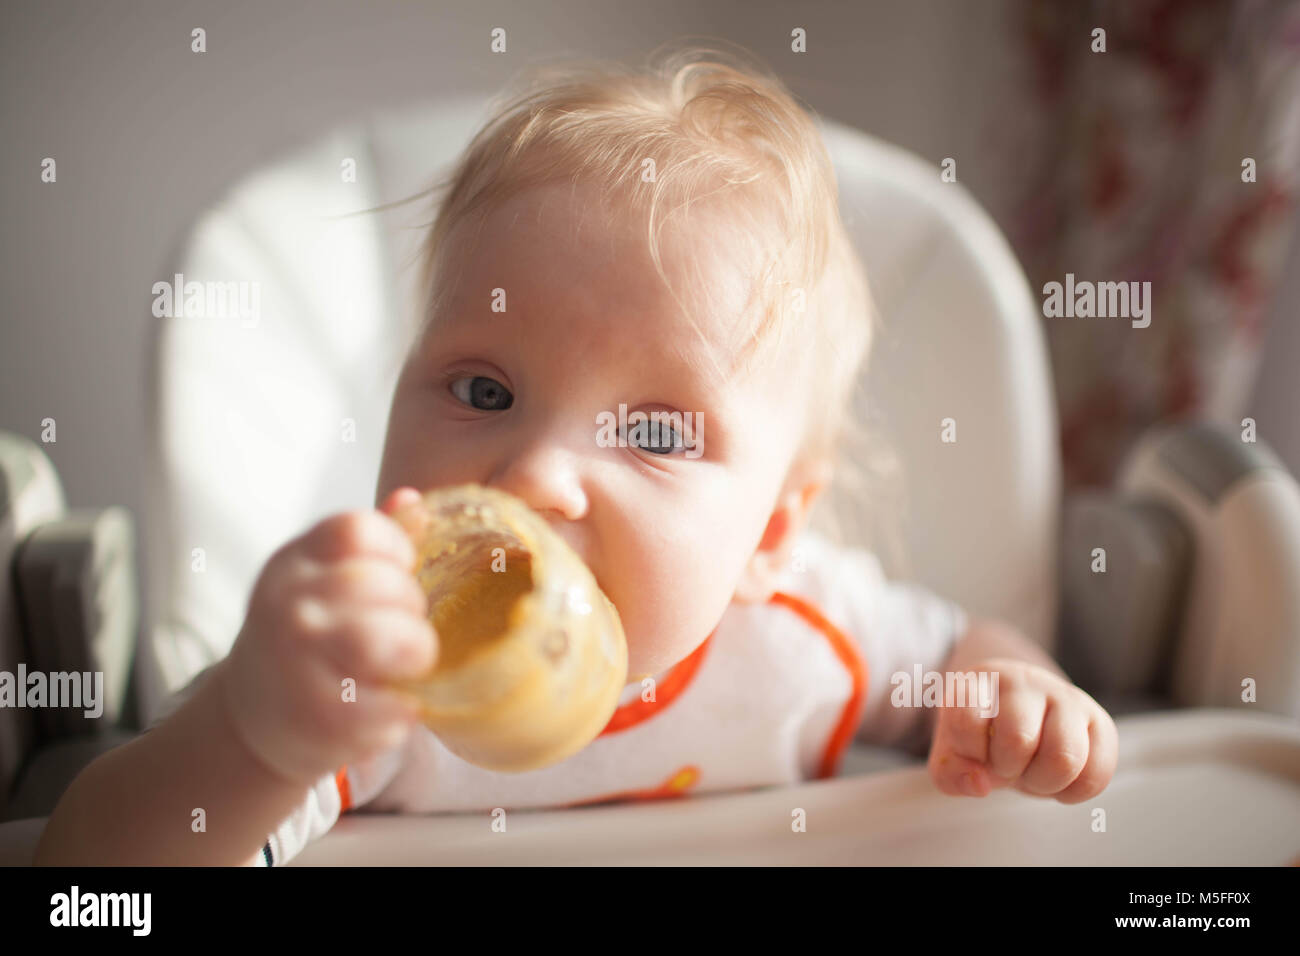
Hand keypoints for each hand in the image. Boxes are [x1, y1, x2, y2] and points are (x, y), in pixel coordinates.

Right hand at [214, 488, 437, 785]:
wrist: (257, 717)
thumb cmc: (311, 638)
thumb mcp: (325, 579)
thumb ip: (373, 542)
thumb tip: (413, 501)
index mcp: (296, 562)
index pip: (358, 530)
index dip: (397, 549)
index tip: (402, 574)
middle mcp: (288, 605)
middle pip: (381, 583)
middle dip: (412, 608)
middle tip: (406, 629)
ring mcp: (295, 662)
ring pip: (382, 639)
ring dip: (414, 651)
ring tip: (410, 664)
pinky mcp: (315, 718)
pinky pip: (388, 705)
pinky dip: (404, 709)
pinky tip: (395, 706)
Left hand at [927, 658, 1117, 802]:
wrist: (1020, 715)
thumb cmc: (983, 735)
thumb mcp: (954, 752)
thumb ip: (951, 773)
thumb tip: (980, 785)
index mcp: (979, 681)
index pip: (967, 720)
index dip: (969, 752)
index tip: (975, 753)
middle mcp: (1025, 681)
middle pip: (1018, 740)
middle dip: (1008, 770)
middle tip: (1007, 767)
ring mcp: (1066, 698)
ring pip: (1064, 757)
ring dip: (1044, 782)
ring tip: (1033, 774)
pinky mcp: (1099, 721)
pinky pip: (1096, 773)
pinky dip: (1073, 791)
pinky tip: (1058, 779)